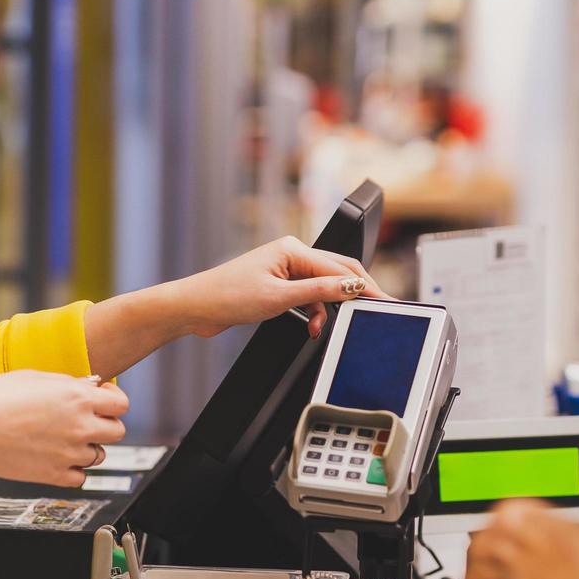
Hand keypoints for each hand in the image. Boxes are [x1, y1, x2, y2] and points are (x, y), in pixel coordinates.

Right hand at [0, 372, 128, 488]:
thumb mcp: (32, 377)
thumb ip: (66, 382)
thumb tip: (89, 385)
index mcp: (77, 397)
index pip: (121, 404)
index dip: (113, 400)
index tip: (103, 399)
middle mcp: (80, 426)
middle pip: (117, 431)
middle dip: (105, 425)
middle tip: (87, 421)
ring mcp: (70, 452)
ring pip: (100, 455)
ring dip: (89, 447)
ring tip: (65, 439)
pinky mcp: (55, 475)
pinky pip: (80, 477)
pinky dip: (73, 470)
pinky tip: (58, 458)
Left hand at [171, 236, 388, 339]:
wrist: (195, 307)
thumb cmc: (227, 296)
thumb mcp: (280, 297)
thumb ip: (320, 291)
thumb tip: (352, 286)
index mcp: (293, 249)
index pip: (340, 267)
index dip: (364, 285)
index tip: (384, 300)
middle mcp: (291, 255)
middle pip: (336, 273)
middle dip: (352, 294)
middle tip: (373, 312)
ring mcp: (285, 270)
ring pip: (323, 289)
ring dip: (327, 310)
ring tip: (322, 328)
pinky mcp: (279, 286)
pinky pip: (309, 297)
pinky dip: (314, 313)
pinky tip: (311, 326)